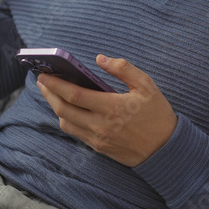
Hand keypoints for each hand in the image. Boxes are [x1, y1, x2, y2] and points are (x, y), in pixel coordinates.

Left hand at [37, 55, 177, 167]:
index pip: (74, 95)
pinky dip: (67, 118)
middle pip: (64, 109)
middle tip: (42, 81)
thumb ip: (123, 69)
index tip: (44, 74)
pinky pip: (76, 133)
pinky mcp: (99, 148)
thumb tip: (100, 59)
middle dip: (49, 94)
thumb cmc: (157, 114)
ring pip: (66, 122)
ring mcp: (98, 138)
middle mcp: (101, 125)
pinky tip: (67, 108)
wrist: (166, 150)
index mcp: (112, 107)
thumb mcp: (147, 85)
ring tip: (52, 92)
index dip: (56, 84)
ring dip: (55, 107)